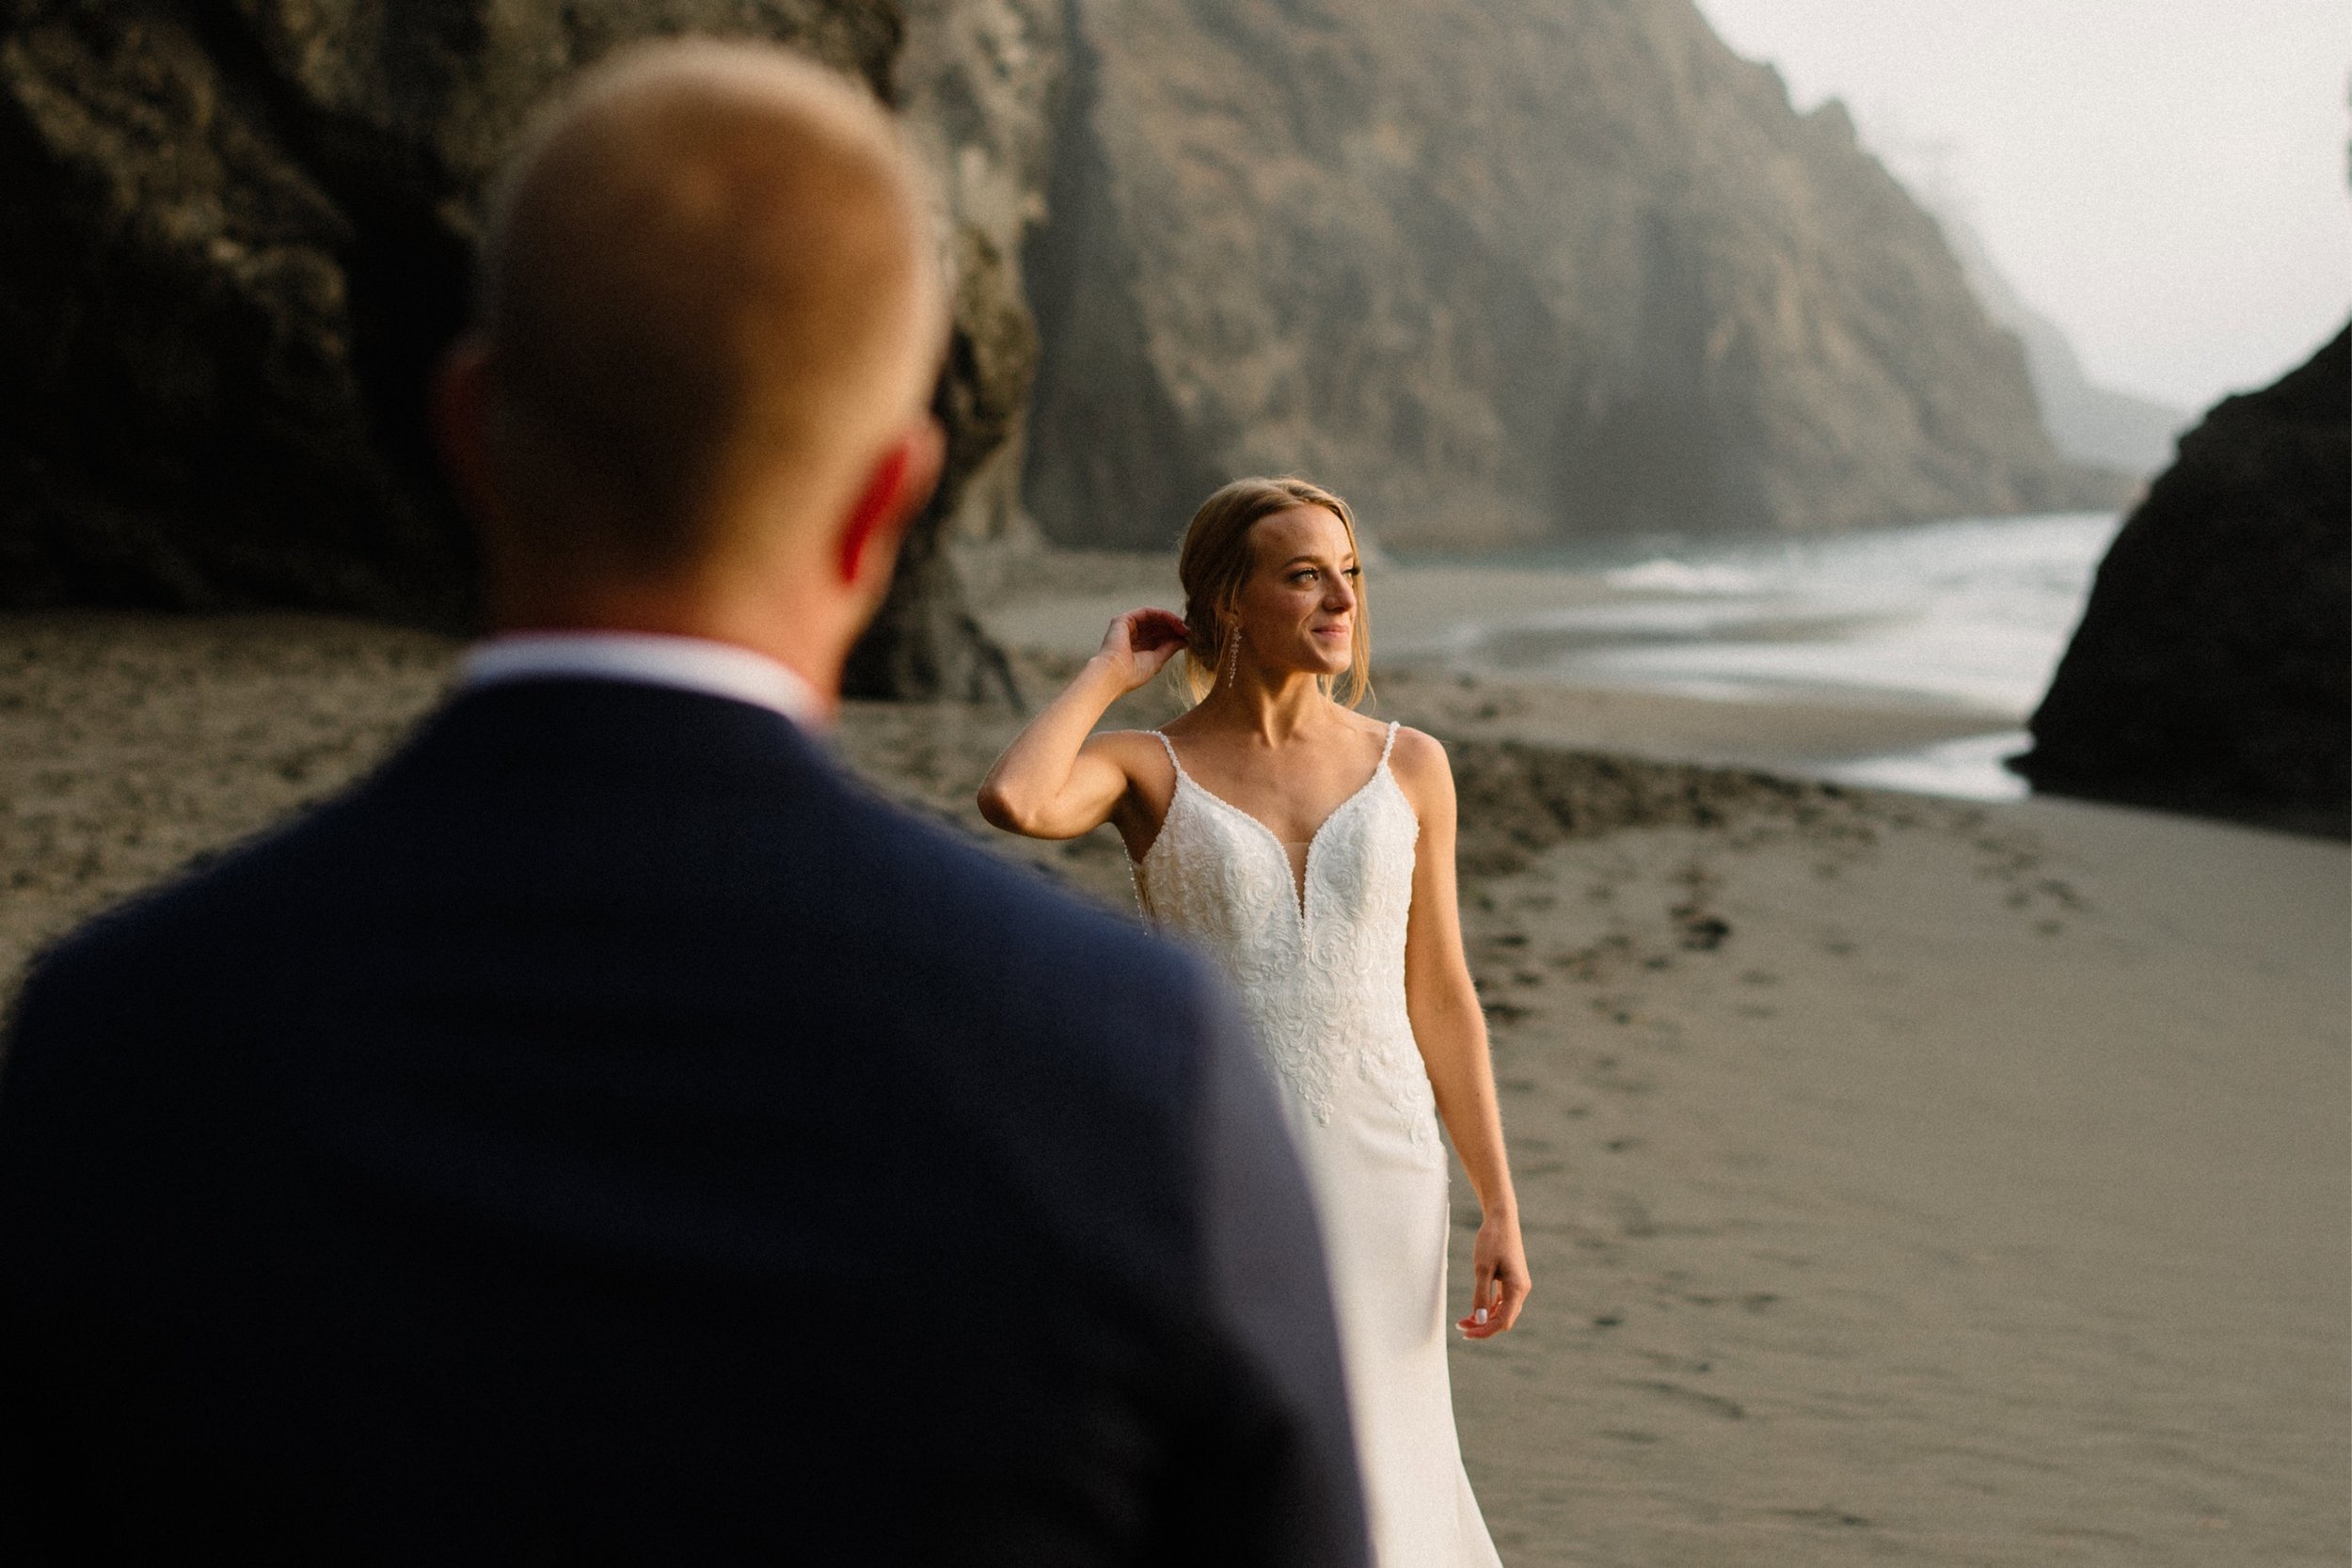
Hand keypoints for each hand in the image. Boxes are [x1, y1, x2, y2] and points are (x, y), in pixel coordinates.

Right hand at [1097, 607, 1188, 690]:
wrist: (1114, 674)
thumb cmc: (1133, 674)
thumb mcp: (1157, 660)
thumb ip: (1170, 648)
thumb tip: (1184, 640)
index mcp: (1138, 650)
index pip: (1159, 638)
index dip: (1173, 635)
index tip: (1188, 637)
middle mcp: (1132, 638)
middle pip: (1157, 627)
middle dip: (1173, 628)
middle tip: (1188, 631)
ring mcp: (1127, 628)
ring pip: (1153, 618)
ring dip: (1170, 620)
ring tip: (1183, 627)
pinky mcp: (1124, 620)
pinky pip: (1147, 612)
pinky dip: (1162, 614)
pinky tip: (1174, 620)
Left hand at [1457, 1209, 1528, 1338]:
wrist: (1501, 1218)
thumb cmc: (1491, 1240)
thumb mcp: (1482, 1269)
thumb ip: (1481, 1296)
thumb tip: (1480, 1320)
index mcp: (1517, 1289)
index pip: (1502, 1322)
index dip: (1484, 1331)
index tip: (1465, 1333)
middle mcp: (1521, 1290)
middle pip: (1504, 1319)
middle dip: (1483, 1326)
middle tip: (1460, 1326)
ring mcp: (1518, 1285)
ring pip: (1503, 1311)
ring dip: (1486, 1318)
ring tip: (1464, 1320)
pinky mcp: (1513, 1280)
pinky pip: (1503, 1301)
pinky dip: (1490, 1308)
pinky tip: (1476, 1310)